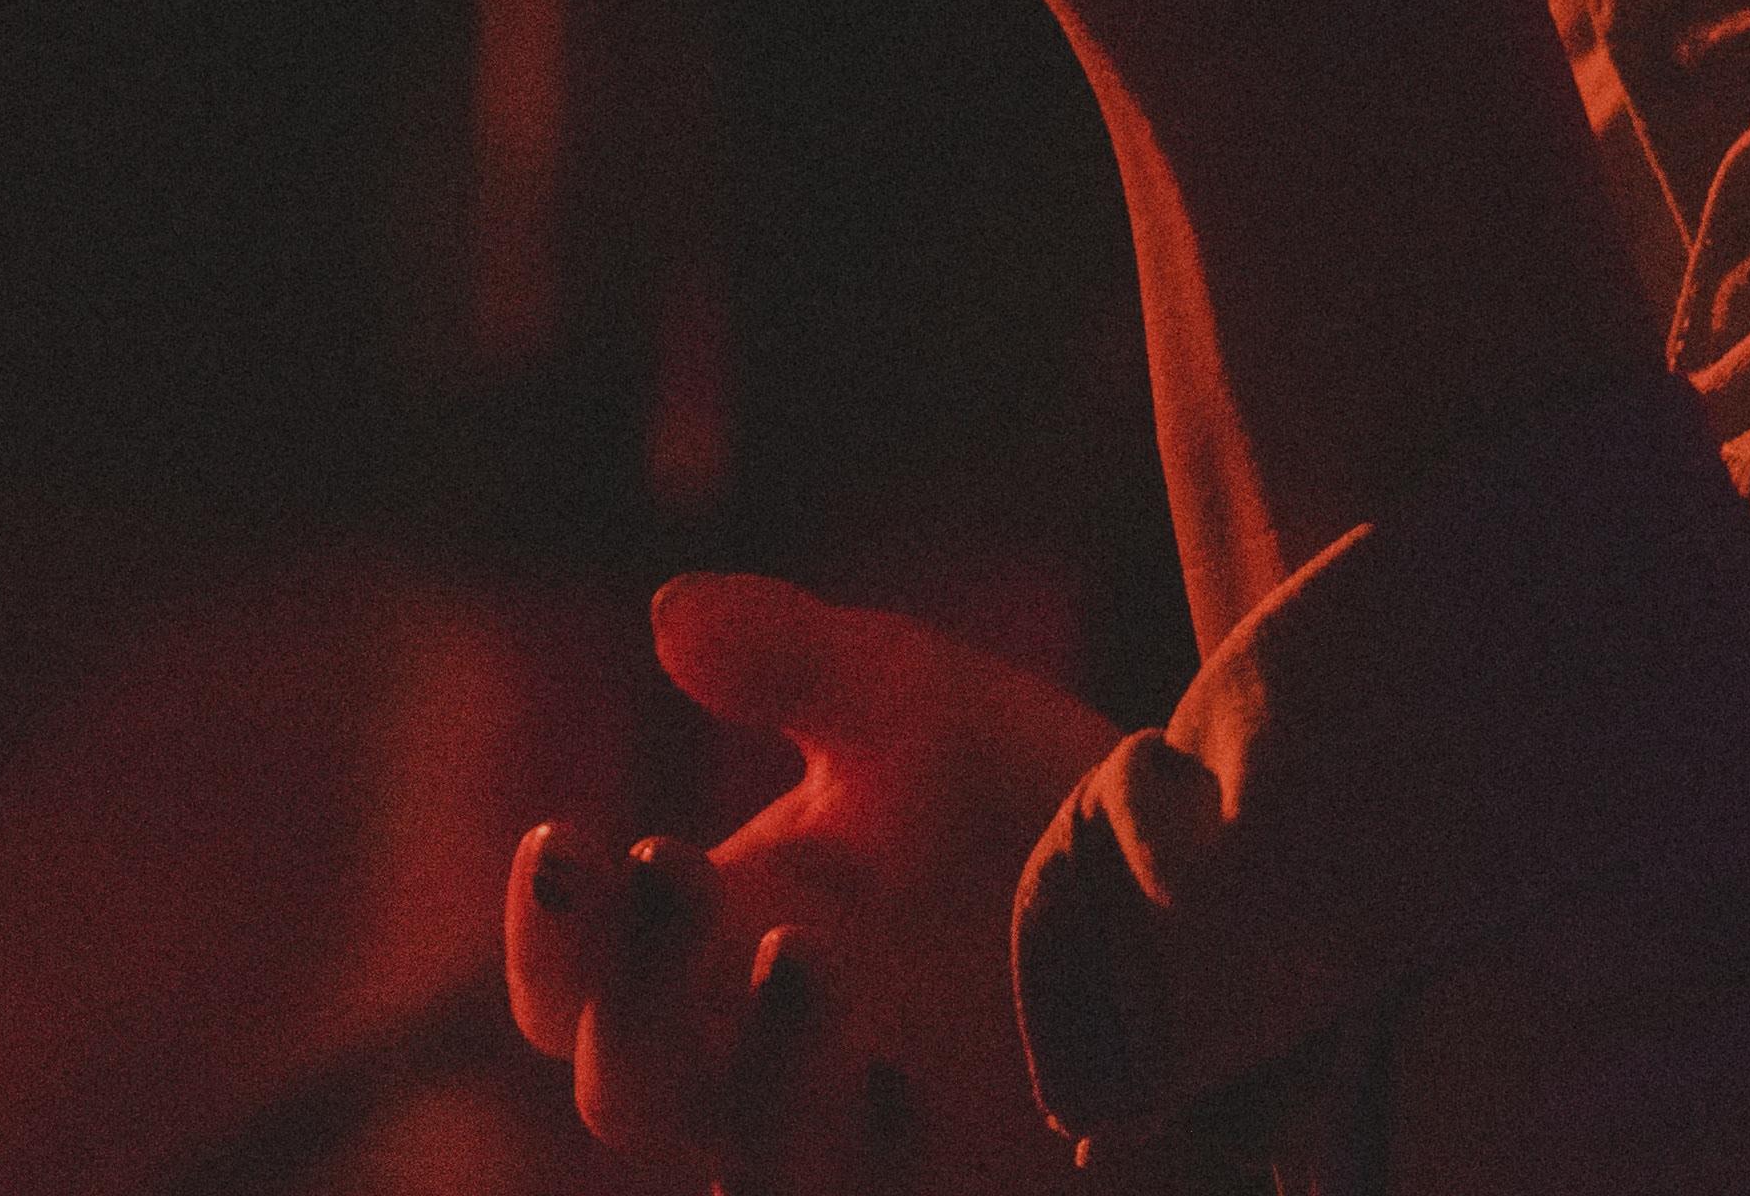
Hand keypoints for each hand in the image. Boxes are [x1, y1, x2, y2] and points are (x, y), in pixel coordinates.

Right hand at [505, 575, 1116, 1192]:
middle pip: (624, 1088)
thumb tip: (672, 610)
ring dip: (758, 1071)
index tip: (567, 837)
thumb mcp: (913, 703)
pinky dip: (875, 1153)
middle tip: (676, 869)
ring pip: (748, 1172)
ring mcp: (863, 1137)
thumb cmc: (1019, 793)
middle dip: (632, 991)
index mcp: (724, 939)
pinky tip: (907, 1078)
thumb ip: (795, 656)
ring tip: (804, 951)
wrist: (1200, 882)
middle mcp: (767, 1059)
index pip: (573, 982)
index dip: (549, 933)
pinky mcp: (963, 1179)